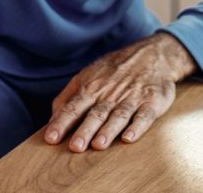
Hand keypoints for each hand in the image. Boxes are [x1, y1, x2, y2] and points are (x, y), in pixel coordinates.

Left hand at [44, 33, 196, 151]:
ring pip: (118, 115)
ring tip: (98, 145)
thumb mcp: (87, 75)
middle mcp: (110, 94)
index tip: (50, 138)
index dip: (62, 123)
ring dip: (108, 130)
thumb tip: (51, 119)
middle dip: (85, 130)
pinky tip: (129, 138)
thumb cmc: (114, 70)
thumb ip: (68, 96)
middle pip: (96, 113)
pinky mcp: (151, 102)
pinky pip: (144, 116)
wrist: (151, 54)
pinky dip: (137, 127)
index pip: (73, 107)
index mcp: (92, 88)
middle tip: (75, 147)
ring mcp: (131, 98)